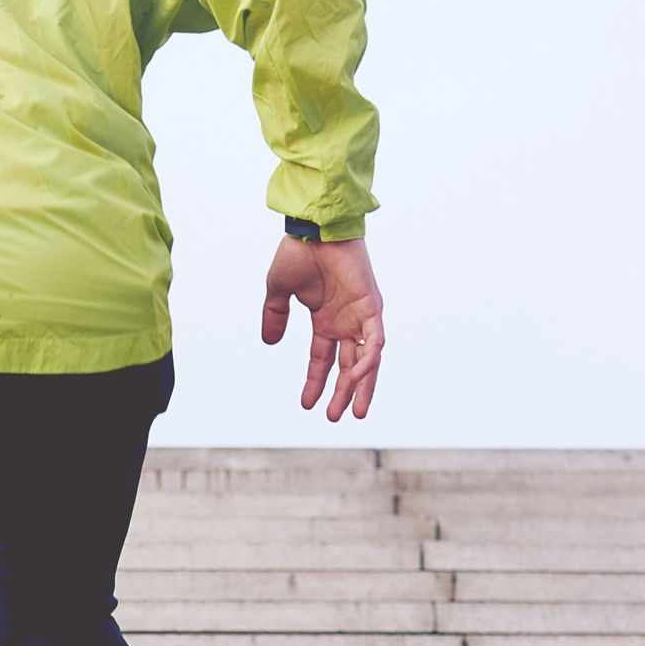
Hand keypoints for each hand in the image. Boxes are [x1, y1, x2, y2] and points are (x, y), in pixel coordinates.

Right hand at [261, 234, 384, 420]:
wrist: (314, 228)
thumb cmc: (299, 252)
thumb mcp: (279, 292)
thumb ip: (275, 317)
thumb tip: (269, 342)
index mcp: (326, 319)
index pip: (323, 359)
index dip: (316, 381)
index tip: (306, 404)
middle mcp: (346, 321)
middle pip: (348, 366)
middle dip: (342, 393)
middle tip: (333, 417)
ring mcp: (360, 316)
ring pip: (366, 360)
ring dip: (361, 386)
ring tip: (355, 412)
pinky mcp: (372, 307)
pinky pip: (375, 342)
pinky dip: (369, 361)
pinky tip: (357, 379)